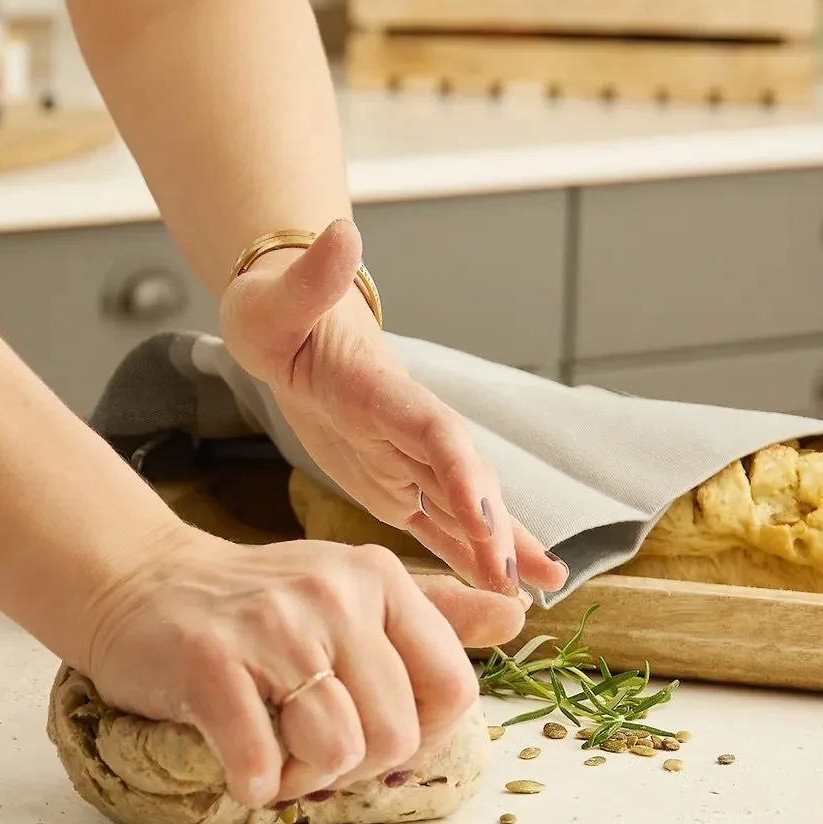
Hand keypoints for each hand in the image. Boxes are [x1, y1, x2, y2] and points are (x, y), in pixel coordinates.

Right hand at [81, 526, 525, 805]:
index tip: (373, 734)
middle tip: (308, 749)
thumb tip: (518, 615)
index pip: (453, 690)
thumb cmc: (253, 601)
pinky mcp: (213, 663)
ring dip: (305, 777)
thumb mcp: (352, 588)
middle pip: (398, 734)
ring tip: (275, 752)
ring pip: (339, 749)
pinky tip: (239, 760)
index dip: (421, 736)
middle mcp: (336, 595)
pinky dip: (253, 781)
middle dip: (355, 766)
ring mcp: (274, 627)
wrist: (140, 583)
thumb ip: (436, 611)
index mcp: (380, 579)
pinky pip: (261, 760)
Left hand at [219, 219, 569, 598]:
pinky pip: (436, 522)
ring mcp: (405, 455)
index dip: (464, 471)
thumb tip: (342, 233)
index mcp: (382, 388)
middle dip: (496, 527)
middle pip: (465, 478)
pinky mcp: (393, 478)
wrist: (286, 318)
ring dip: (500, 547)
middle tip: (523, 578)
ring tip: (545, 590)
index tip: (486, 514)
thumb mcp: (279, 296)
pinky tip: (498, 587)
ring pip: (463, 508)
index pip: (435, 431)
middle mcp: (406, 426)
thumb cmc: (277, 307)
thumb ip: (314, 276)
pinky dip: (467, 552)